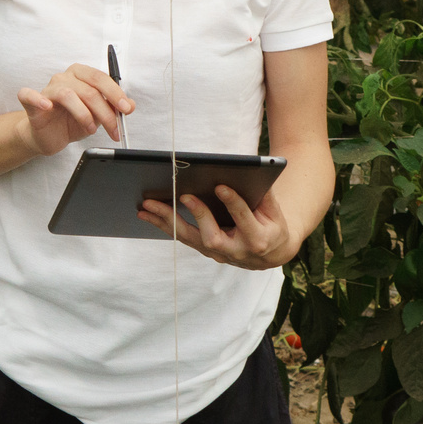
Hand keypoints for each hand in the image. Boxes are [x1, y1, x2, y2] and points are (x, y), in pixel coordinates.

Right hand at [15, 64, 132, 156]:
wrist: (49, 137)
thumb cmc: (71, 121)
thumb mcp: (98, 116)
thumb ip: (113, 108)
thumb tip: (130, 105)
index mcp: (81, 75)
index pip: (101, 78)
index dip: (115, 93)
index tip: (126, 109)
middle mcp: (64, 77)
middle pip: (88, 89)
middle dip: (105, 111)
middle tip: (114, 128)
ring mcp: (48, 89)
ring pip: (68, 94)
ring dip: (84, 114)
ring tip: (91, 128)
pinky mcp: (31, 103)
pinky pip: (29, 95)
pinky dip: (38, 99)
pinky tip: (47, 106)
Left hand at [138, 183, 293, 269]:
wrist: (271, 252)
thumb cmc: (272, 224)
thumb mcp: (274, 210)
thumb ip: (263, 193)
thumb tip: (247, 169)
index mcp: (257, 238)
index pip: (243, 219)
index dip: (233, 203)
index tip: (221, 186)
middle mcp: (235, 250)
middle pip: (211, 236)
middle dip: (198, 215)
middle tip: (183, 194)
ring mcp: (217, 253)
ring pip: (190, 238)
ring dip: (167, 221)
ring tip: (147, 206)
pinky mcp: (205, 250)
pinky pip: (183, 237)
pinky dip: (164, 225)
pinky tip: (147, 214)